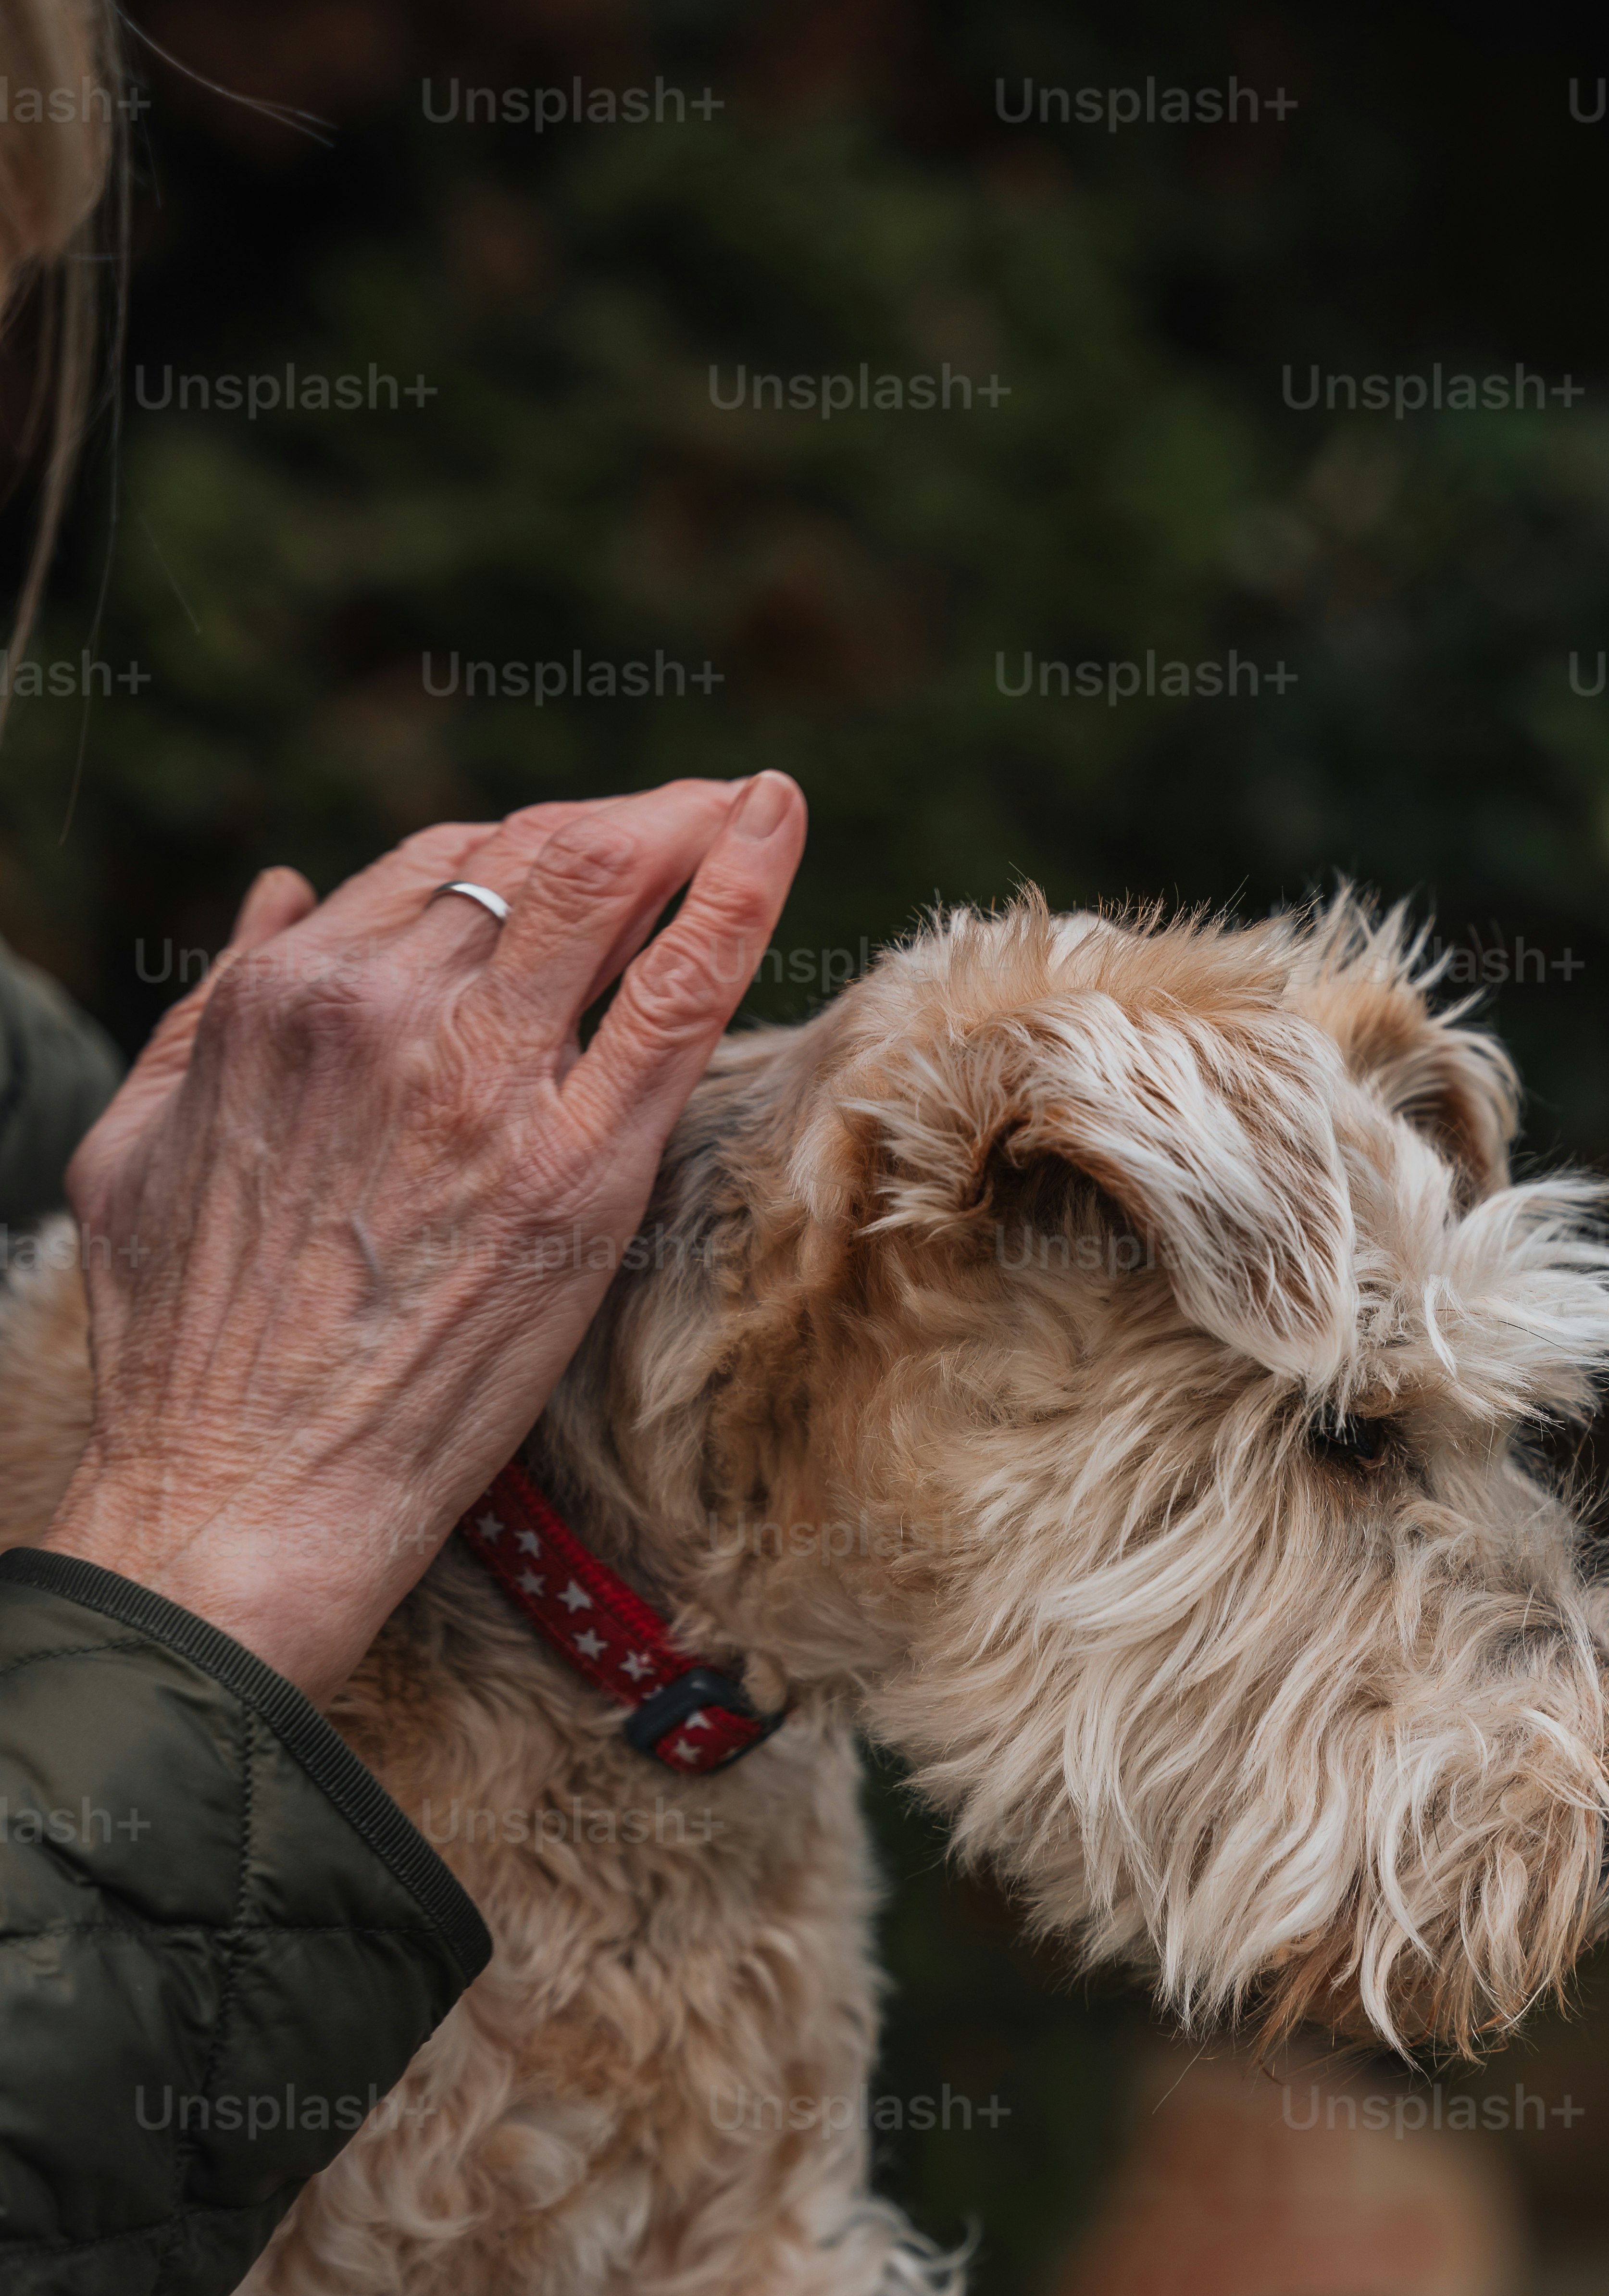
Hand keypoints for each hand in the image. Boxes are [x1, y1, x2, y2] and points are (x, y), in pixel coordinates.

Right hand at [41, 772, 807, 1701]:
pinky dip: (742, 889)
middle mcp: (386, 1011)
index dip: (518, 862)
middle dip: (620, 823)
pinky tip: (778, 830)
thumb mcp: (142, 1139)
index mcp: (287, 996)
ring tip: (747, 809)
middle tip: (690, 819)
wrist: (243, 1486)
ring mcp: (491, 1086)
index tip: (576, 875)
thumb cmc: (187, 1343)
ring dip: (691, 826)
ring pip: (607, 887)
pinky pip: (680, 993)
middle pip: (532, 857)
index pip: (435, 872)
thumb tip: (280, 891)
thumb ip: (214, 1003)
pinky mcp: (582, 1170)